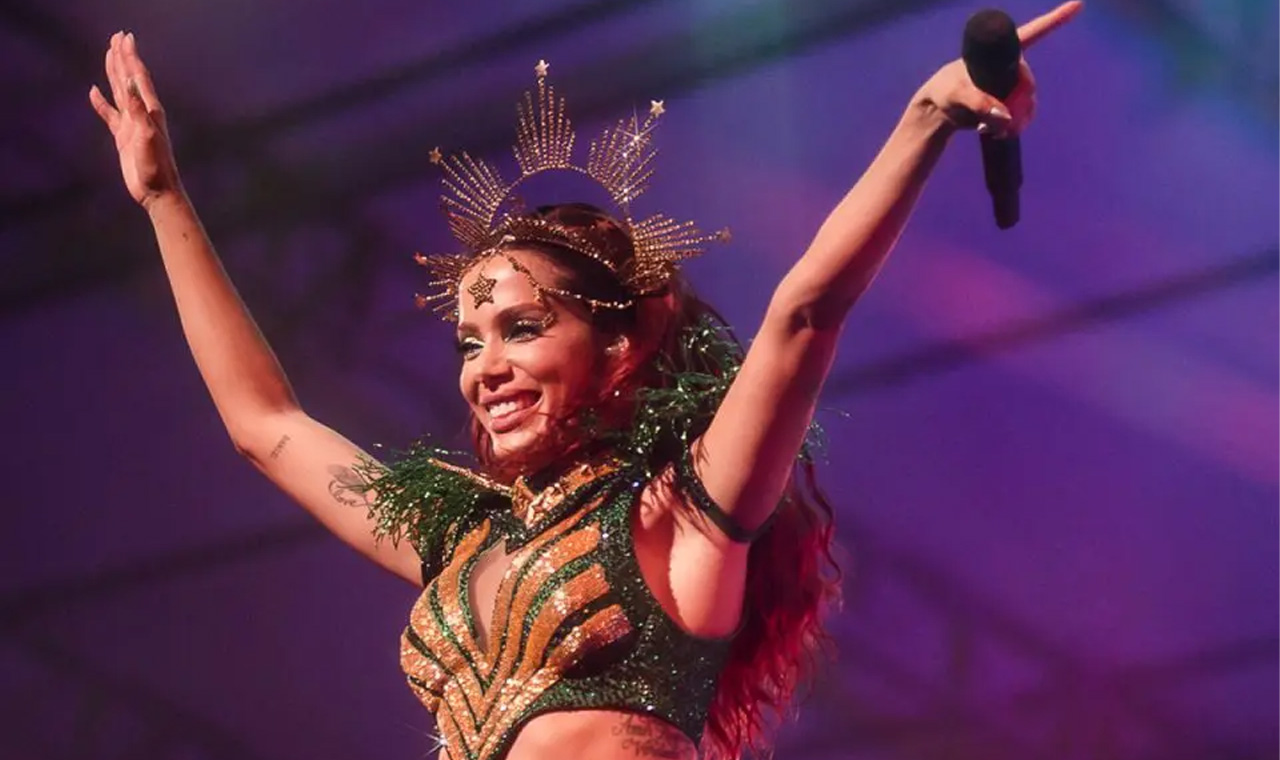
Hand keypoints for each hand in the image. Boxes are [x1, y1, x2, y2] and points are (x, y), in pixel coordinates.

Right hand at [89, 31, 182, 208]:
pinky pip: (109, 114)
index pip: (138, 77)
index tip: (124, 38)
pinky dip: (101, 101)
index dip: (131, 57)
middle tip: (118, 36)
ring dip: (114, 72)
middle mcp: (142, 113)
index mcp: (151, 111)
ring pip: (120, 91)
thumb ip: (138, 110)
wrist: (158, 192)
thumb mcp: (147, 137)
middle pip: (129, 78)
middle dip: (124, 57)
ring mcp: (132, 124)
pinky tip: (94, 91)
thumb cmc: (157, 168)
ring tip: (109, 54)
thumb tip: (129, 84)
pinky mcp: (123, 136)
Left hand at [914, 1, 1082, 137]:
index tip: (1079, 4)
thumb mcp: (957, 96)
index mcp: (1000, 50)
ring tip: (992, 130)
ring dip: (1018, 118)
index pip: (1033, 33)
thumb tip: (1007, 117)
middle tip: (999, 123)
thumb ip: (980, 104)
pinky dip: (1015, 125)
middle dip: (1020, 103)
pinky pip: (1022, 113)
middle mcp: (1009, 65)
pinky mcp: (1007, 100)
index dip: (1056, 19)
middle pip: (1028, 83)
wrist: (937, 112)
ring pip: (1028, 101)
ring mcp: (1009, 84)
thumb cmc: (943, 93)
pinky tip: (998, 132)